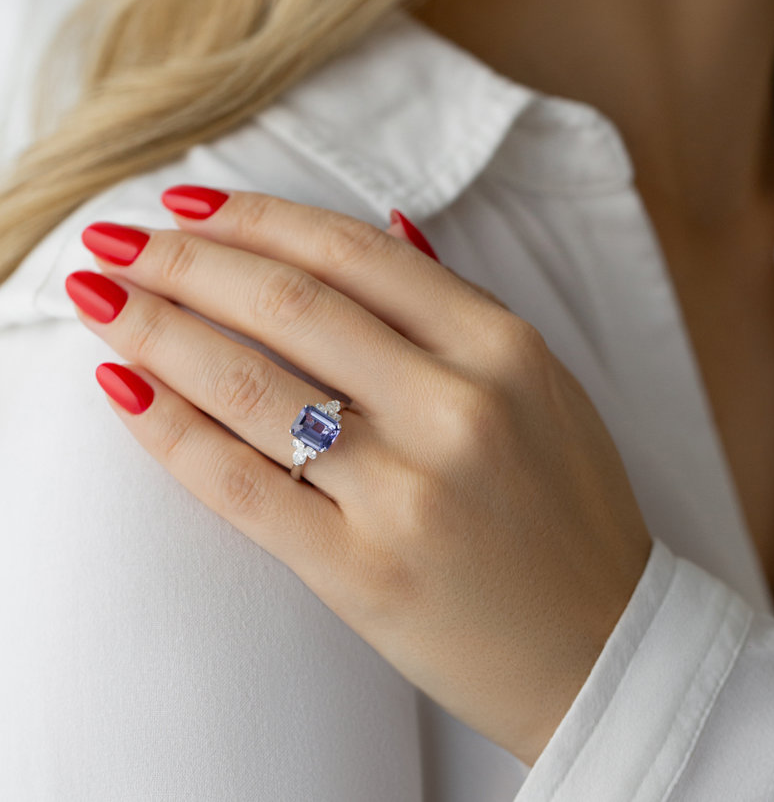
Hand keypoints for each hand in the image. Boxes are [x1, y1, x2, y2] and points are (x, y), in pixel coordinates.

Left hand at [65, 186, 651, 764]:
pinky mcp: (362, 571)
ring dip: (157, 331)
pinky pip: (241, 487)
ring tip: (101, 300)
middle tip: (115, 241)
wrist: (600, 640)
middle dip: (184, 261)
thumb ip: (461, 306)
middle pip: (290, 305)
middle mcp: (458, 407)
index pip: (353, 255)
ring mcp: (408, 492)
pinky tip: (124, 391)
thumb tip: (388, 227)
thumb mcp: (542, 385)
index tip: (187, 205)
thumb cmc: (568, 506)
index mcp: (503, 349)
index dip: (256, 218)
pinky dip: (170, 432)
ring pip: (251, 387)